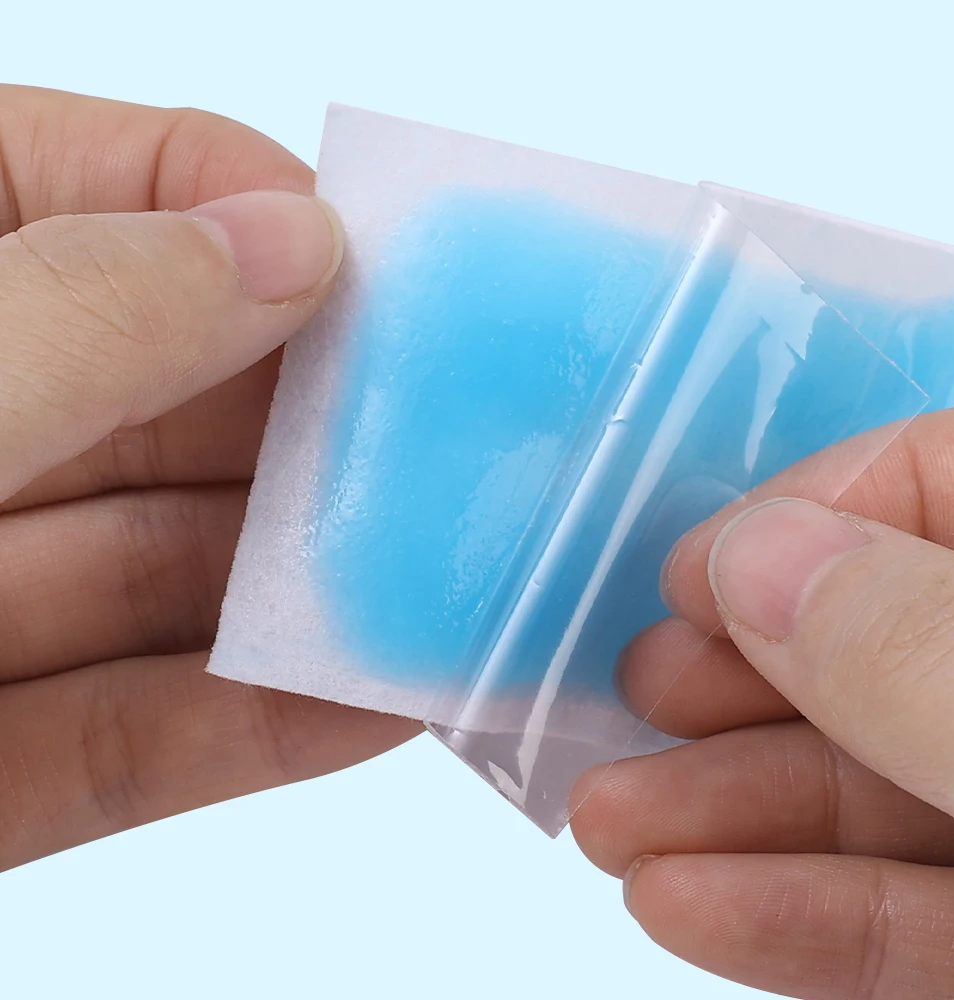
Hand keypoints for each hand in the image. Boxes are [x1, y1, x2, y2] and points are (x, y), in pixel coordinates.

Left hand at [0, 86, 419, 869]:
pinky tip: (381, 705)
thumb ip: (83, 313)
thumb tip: (289, 238)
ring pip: (171, 583)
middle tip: (481, 450)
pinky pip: (129, 733)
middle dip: (328, 433)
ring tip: (468, 589)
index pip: (115, 189)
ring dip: (319, 594)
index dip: (264, 219)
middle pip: (177, 403)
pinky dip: (252, 725)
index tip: (398, 275)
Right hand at [571, 398, 953, 998]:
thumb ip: (933, 647)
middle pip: (905, 639)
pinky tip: (685, 902)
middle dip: (751, 677)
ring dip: (743, 810)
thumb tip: (759, 557)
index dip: (814, 512)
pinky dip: (815, 915)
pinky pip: (940, 918)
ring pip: (905, 786)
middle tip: (630, 693)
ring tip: (609, 818)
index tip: (686, 575)